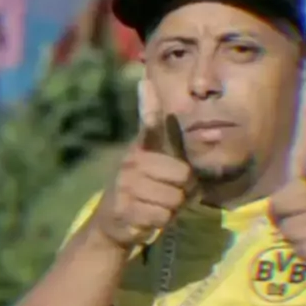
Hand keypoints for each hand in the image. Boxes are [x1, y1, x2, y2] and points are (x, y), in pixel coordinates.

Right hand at [91, 82, 193, 249]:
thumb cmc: (144, 191)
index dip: (150, 106)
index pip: (148, 123)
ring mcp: (125, 185)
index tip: (146, 82)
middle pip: (182, 175)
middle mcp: (131, 161)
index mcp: (141, 148)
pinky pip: (162, 217)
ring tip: (156, 206)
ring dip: (172, 209)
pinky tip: (147, 218)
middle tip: (169, 194)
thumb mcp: (157, 167)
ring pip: (174, 199)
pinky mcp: (123, 208)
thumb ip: (173, 147)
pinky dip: (161, 222)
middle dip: (184, 191)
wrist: (112, 224)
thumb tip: (193, 118)